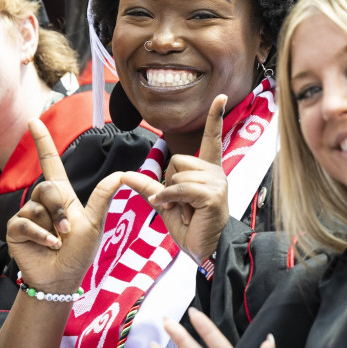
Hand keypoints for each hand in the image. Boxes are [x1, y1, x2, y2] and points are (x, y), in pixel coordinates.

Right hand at [6, 119, 123, 291]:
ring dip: (53, 227)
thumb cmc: (79, 252)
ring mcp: (27, 215)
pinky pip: (26, 222)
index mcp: (62, 196)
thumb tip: (121, 174)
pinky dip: (41, 236)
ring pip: (37, 207)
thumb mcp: (95, 222)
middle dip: (59, 209)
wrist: (62, 279)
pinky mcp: (15, 229)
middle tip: (67, 230)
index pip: (50, 162)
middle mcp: (42, 202)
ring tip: (58, 242)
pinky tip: (49, 246)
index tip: (33, 121)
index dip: (42, 141)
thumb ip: (103, 197)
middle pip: (47, 187)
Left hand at [122, 95, 228, 263]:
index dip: (215, 117)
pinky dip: (170, 198)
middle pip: (177, 158)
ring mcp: (216, 182)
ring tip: (185, 211)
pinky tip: (176, 210)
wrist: (207, 250)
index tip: (221, 97)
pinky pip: (179, 187)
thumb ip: (149, 186)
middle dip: (170, 181)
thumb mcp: (166, 203)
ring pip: (177, 172)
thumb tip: (125, 174)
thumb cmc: (192, 227)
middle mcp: (215, 172)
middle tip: (181, 204)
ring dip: (171, 195)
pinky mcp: (212, 195)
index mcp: (208, 170)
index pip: (212, 137)